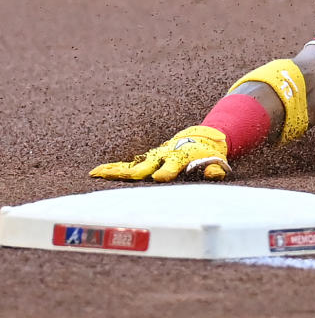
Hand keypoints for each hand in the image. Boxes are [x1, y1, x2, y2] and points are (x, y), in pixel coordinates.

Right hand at [89, 126, 230, 182]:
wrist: (199, 139)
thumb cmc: (207, 155)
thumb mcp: (214, 161)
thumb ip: (214, 169)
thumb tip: (215, 172)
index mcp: (179, 158)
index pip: (172, 165)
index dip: (167, 171)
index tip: (161, 177)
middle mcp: (162, 157)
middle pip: (146, 166)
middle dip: (137, 173)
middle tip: (124, 178)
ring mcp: (151, 159)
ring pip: (131, 166)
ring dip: (115, 171)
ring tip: (97, 174)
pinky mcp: (145, 161)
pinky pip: (127, 167)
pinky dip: (112, 169)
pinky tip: (96, 173)